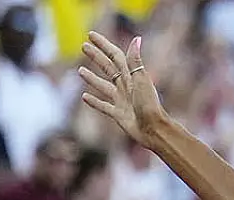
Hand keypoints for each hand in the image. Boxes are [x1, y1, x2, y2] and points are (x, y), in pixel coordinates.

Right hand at [80, 33, 166, 148]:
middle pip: (108, 68)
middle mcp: (126, 87)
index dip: (103, 45)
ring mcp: (122, 101)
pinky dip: (94, 102)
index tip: (90, 35)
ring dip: (92, 78)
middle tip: (83, 46)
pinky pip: (103, 106)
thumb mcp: (141, 79)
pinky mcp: (119, 114)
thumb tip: (137, 38)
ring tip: (80, 70)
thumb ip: (135, 60)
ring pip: (103, 86)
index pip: (115, 56)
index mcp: (132, 76)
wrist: (154, 129)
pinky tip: (84, 97)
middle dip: (96, 57)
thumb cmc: (149, 104)